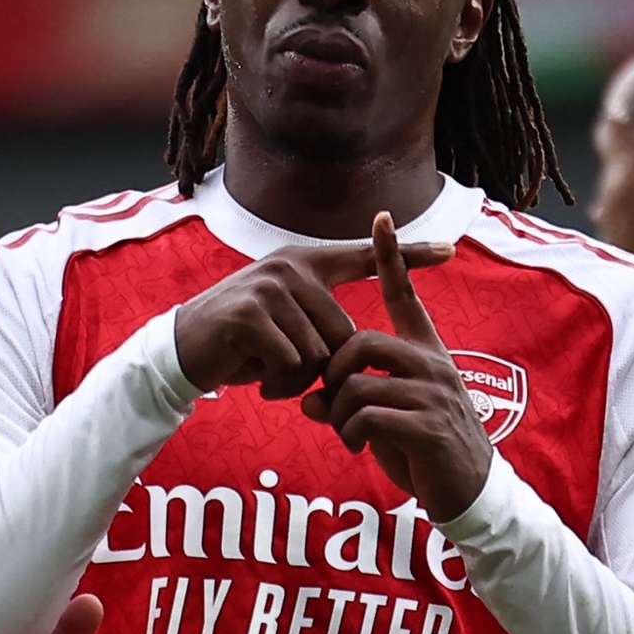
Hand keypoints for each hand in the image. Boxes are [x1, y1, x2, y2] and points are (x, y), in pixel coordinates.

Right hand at [173, 237, 454, 398]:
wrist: (182, 350)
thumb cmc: (242, 345)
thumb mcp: (287, 326)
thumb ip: (321, 324)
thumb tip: (360, 348)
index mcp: (305, 264)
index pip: (365, 257)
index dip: (408, 255)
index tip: (451, 249)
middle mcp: (290, 267)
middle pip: (344, 336)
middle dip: (322, 370)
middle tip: (284, 371)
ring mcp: (270, 287)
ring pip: (319, 355)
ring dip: (295, 380)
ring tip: (264, 368)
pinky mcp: (251, 313)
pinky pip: (291, 365)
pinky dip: (277, 384)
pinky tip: (254, 375)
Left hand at [299, 212, 488, 521]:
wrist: (469, 494)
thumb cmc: (425, 452)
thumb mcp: (383, 421)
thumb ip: (348, 403)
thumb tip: (307, 401)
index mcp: (426, 354)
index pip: (405, 296)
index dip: (391, 258)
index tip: (381, 217)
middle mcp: (433, 365)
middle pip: (359, 343)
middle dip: (330, 373)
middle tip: (325, 401)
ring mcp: (433, 395)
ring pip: (357, 384)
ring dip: (337, 413)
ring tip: (345, 433)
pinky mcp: (429, 428)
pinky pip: (367, 416)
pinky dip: (349, 433)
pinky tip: (356, 447)